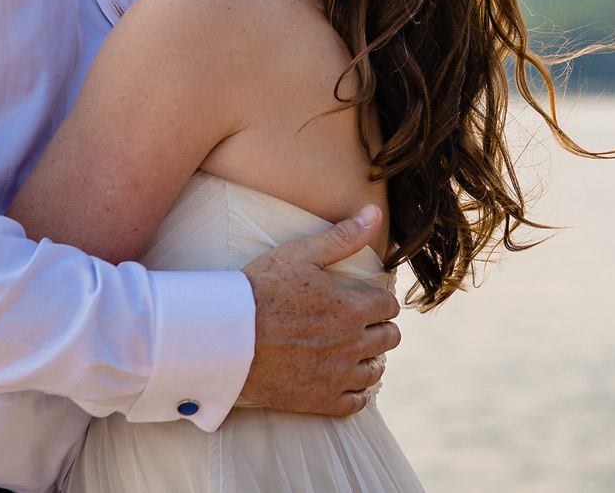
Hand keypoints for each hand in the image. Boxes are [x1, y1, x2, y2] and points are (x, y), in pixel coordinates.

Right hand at [239, 205, 401, 415]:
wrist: (225, 336)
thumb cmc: (260, 289)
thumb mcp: (301, 254)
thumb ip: (343, 236)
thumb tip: (374, 213)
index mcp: (352, 309)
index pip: (389, 307)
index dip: (378, 301)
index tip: (364, 300)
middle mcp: (351, 345)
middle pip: (389, 338)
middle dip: (378, 327)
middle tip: (357, 323)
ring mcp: (336, 376)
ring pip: (376, 370)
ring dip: (369, 358)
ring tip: (351, 348)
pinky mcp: (319, 400)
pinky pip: (356, 402)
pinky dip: (355, 390)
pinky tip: (342, 377)